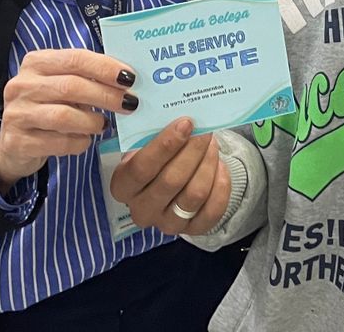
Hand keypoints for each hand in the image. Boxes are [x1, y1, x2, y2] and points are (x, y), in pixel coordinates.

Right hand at [0, 48, 136, 192]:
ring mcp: (17, 114)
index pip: (74, 58)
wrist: (14, 144)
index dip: (104, 67)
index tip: (130, 78)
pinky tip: (85, 140)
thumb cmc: (47, 107)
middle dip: (105, 95)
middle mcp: (22, 85)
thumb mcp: (61, 85)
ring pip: (63, 116)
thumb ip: (86, 78)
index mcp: (36, 62)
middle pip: (71, 86)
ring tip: (104, 124)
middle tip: (129, 103)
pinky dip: (79, 142)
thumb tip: (126, 79)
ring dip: (92, 121)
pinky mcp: (17, 142)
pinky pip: (58, 142)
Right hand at [109, 118, 231, 234]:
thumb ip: (156, 131)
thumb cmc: (157, 156)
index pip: (141, 169)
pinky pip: (212, 211)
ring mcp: (167, 224)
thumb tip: (181, 113)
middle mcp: (141, 210)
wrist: (170, 177)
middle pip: (171, 181)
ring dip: (207, 164)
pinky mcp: (192, 230)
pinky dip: (220, 186)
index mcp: (123, 186)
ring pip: (193, 195)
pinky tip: (220, 167)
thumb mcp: (146, 143)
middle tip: (204, 131)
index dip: (165, 145)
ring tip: (211, 145)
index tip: (186, 123)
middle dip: (192, 151)